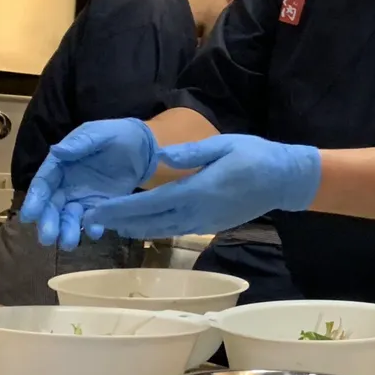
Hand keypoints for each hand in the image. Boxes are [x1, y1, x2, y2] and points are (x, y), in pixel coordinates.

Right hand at [19, 119, 157, 249]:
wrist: (143, 145)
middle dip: (49, 222)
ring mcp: (83, 197)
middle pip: (53, 206)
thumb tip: (56, 151)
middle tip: (48, 239)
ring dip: (67, 230)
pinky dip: (93, 227)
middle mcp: (67, 184)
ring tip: (69, 243)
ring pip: (70, 217)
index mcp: (60, 165)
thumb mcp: (97, 134)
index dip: (35, 200)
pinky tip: (96, 232)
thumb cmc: (115, 135)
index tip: (28, 216)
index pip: (43, 184)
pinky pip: (93, 219)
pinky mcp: (101, 206)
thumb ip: (79, 144)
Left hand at [83, 135, 319, 240]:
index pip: (149, 204)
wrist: (284, 180)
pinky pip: (175, 229)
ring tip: (109, 225)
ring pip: (160, 230)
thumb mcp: (224, 145)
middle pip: (149, 222)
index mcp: (196, 190)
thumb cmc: (255, 157)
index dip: (119, 209)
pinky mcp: (210, 225)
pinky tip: (142, 226)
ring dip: (133, 228)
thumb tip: (160, 156)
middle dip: (118, 222)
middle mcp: (197, 212)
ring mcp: (204, 222)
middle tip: (89, 221)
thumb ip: (191, 153)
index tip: (95, 211)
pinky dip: (153, 229)